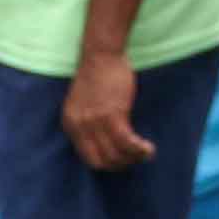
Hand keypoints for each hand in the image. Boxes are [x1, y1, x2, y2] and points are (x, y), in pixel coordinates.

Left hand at [60, 48, 154, 169]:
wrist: (100, 53)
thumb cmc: (96, 75)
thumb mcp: (83, 104)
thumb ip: (89, 123)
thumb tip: (106, 144)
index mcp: (70, 124)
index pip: (88, 158)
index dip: (108, 164)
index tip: (122, 160)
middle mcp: (80, 126)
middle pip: (102, 161)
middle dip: (122, 165)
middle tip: (136, 158)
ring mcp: (95, 121)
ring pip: (116, 154)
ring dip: (133, 159)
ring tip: (146, 154)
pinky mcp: (112, 114)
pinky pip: (126, 142)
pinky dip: (139, 149)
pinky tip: (148, 148)